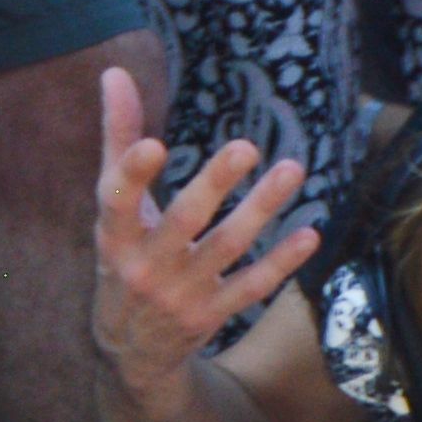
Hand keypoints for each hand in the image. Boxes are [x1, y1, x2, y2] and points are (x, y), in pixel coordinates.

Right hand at [94, 60, 318, 389]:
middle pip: (184, 221)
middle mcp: (145, 265)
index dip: (133, 174)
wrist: (131, 348)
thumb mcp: (113, 206)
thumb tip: (114, 73)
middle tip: (246, 147)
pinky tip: (308, 233)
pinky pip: (252, 285)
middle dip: (215, 185)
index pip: (117, 201)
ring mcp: (181, 293)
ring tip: (292, 170)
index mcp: (113, 234)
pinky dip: (281, 262)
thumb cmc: (123, 255)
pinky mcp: (213, 314)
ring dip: (261, 210)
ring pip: (227, 248)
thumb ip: (117, 140)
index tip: (154, 143)